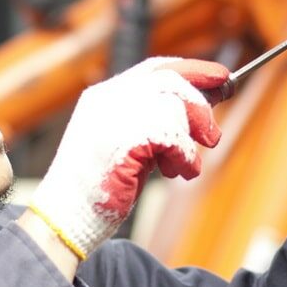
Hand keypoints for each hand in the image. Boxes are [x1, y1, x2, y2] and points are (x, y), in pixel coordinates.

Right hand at [30, 57, 227, 258]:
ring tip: (181, 167)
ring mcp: (113, 117)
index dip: (192, 70)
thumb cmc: (100, 186)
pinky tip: (178, 173)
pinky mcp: (125, 141)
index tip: (221, 77)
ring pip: (175, 109)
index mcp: (105, 95)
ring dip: (189, 142)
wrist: (66, 217)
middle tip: (212, 136)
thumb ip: (156, 122)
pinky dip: (185, 159)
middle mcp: (108, 98)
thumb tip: (205, 105)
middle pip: (171, 82)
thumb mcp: (128, 143)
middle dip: (200, 106)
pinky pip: (174, 139)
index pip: (156, 68)